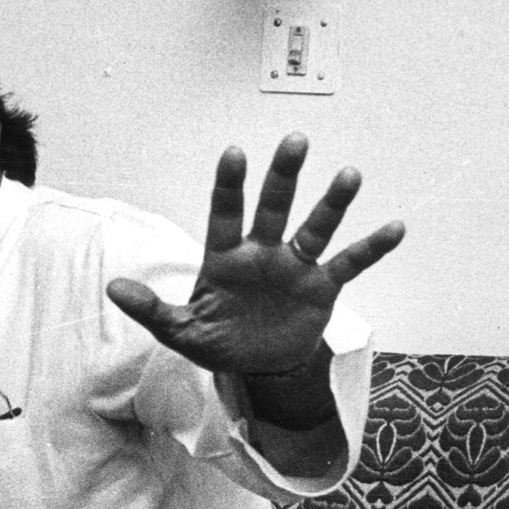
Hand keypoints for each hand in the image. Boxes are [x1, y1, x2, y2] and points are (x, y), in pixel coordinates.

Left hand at [106, 133, 403, 375]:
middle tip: (296, 141)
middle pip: (274, 207)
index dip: (230, 185)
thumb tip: (113, 287)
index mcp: (226, 258)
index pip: (225, 214)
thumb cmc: (217, 339)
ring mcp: (295, 267)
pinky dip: (371, 247)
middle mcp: (263, 252)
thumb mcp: (181, 331)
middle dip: (283, 176)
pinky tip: (395, 226)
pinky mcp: (322, 288)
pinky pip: (349, 263)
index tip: (235, 153)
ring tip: (349, 175)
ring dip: (333, 203)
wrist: (258, 366)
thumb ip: (151, 310)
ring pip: (316, 227)